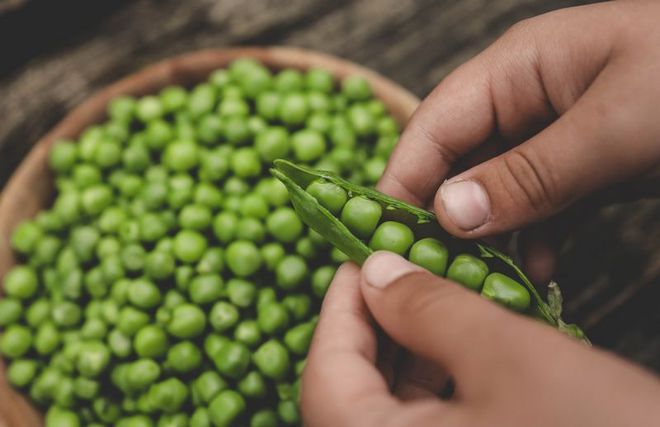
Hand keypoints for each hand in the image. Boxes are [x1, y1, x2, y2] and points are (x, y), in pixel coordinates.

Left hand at [302, 252, 659, 426]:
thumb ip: (428, 310)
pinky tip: (458, 348)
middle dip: (373, 327)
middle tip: (395, 271)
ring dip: (404, 354)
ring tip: (429, 299)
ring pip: (389, 412)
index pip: (324, 376)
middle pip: (350, 395)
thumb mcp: (508, 357)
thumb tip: (375, 271)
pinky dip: (435, 386)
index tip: (359, 258)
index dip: (338, 308)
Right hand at [379, 0, 659, 282]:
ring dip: (490, 238)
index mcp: (515, 70)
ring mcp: (551, 135)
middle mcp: (523, 100)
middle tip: (433, 273)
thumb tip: (451, 213)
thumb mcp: (616, 126)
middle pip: (457, 162)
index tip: (384, 236)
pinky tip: (539, 272)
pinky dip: (534, 240)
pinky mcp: (580, 166)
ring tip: (486, 284)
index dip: (403, 179)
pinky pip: (538, 206)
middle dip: (444, 218)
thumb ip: (531, 172)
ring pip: (495, 191)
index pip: (433, 126)